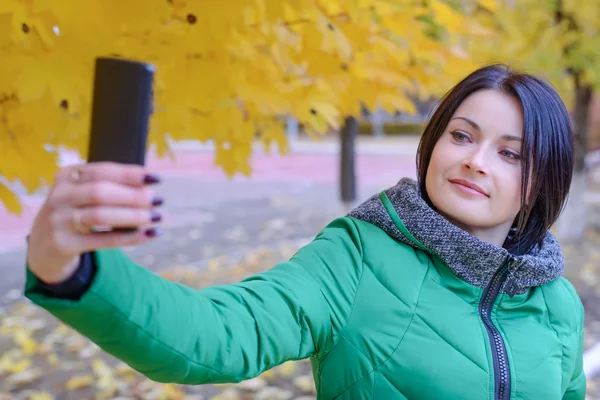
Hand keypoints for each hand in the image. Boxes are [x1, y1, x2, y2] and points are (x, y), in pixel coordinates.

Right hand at [26, 162, 163, 283]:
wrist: (43, 247)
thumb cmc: (75, 214)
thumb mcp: (83, 195)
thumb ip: (109, 188)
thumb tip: (150, 189)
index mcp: (67, 177)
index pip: (101, 171)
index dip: (130, 174)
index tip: (155, 178)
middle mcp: (60, 196)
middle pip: (100, 192)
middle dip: (133, 196)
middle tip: (158, 200)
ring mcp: (59, 221)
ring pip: (100, 216)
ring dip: (133, 216)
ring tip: (156, 217)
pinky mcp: (64, 244)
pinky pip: (102, 240)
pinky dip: (129, 237)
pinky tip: (149, 234)